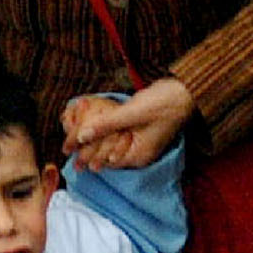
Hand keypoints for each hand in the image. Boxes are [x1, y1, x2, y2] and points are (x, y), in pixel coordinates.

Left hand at [63, 78, 191, 168]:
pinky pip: (118, 135)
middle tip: (66, 145)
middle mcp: (139, 154)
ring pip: (111, 144)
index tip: (66, 148)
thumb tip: (80, 136)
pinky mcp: (140, 132)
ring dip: (95, 137)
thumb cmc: (163, 103)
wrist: (186, 92)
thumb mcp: (131, 114)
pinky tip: (94, 123)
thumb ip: (105, 125)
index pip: (104, 160)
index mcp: (137, 155)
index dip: (84, 154)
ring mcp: (140, 143)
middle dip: (87, 148)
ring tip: (75, 132)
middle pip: (106, 153)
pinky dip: (106, 130)